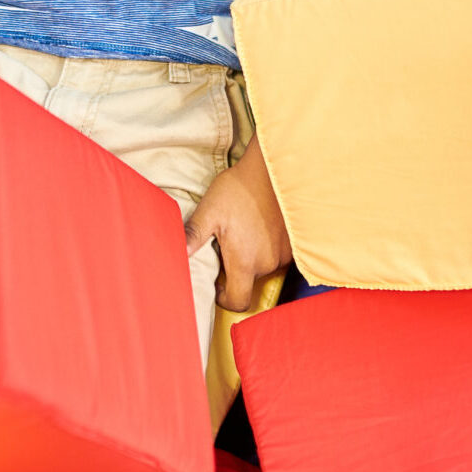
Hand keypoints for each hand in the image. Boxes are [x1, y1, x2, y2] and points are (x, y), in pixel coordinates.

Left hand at [183, 141, 291, 313]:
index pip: (238, 302)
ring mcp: (284, 254)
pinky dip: (266, 247)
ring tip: (244, 230)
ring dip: (252, 257)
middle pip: (249, 282)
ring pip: (263, 267)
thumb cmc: (239, 189)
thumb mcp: (210, 210)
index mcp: (245, 261)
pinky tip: (259, 226)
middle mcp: (268, 263)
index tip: (218, 282)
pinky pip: (277, 255)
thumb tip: (177, 255)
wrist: (272, 169)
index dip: (225, 298)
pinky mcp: (295, 243)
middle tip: (227, 243)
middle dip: (236, 269)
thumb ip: (193, 235)